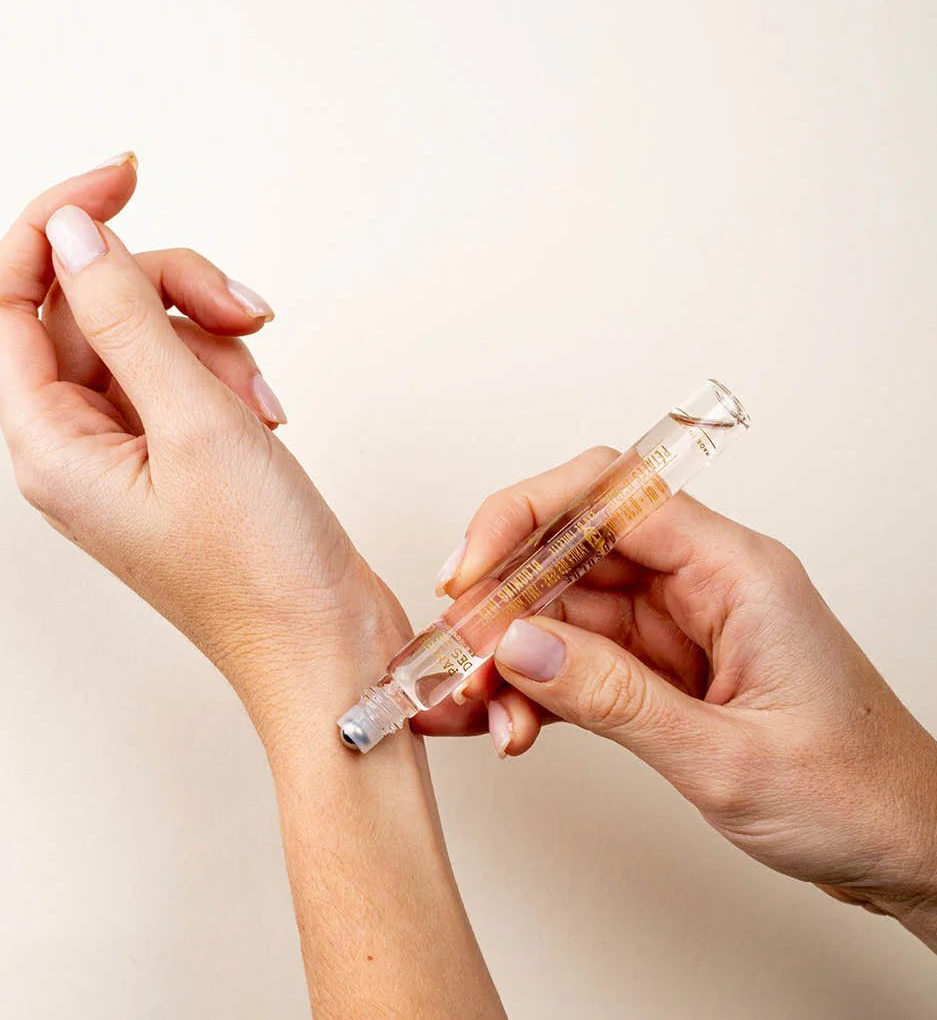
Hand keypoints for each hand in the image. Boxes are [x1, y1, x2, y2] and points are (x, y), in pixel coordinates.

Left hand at [0, 155, 409, 746]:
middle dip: (173, 289)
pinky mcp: (177, 458)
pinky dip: (231, 374)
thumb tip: (76, 236)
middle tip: (245, 309)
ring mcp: (129, 453)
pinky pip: (185, 376)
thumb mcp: (197, 425)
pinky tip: (270, 415)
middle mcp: (76, 447)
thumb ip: (127, 319)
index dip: (55, 224)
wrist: (324, 646)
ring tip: (263, 394)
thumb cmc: (263, 571)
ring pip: (147, 336)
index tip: (123, 179)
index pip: (5, 297)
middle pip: (91, 308)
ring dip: (213, 337)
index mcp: (51, 446)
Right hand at [419, 447, 936, 945]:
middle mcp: (700, 583)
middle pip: (572, 552)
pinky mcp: (660, 669)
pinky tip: (499, 722)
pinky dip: (531, 689)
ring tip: (471, 710)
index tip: (468, 572)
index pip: (610, 495)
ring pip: (563, 612)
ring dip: (507, 657)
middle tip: (456, 660)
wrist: (911, 852)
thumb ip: (614, 698)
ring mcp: (676, 626)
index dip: (525, 518)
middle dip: (501, 602)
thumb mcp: (727, 757)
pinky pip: (576, 662)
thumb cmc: (858, 795)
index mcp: (735, 570)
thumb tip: (518, 646)